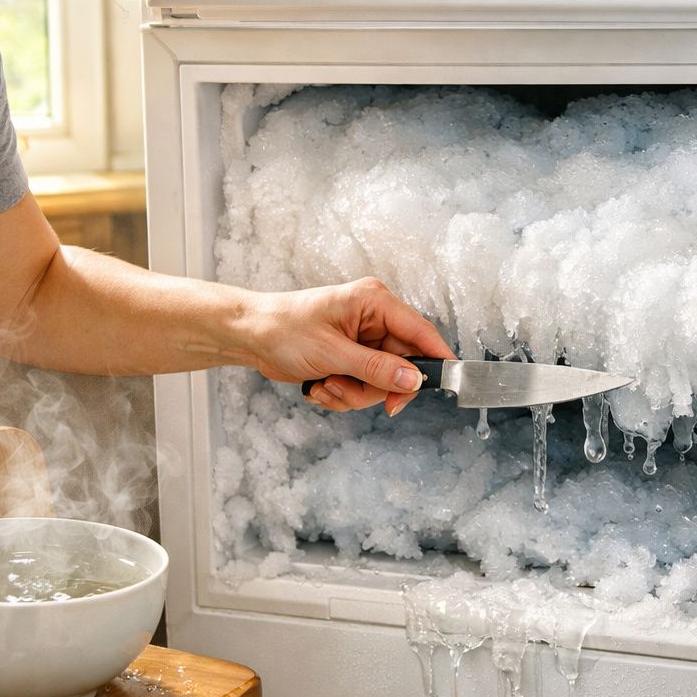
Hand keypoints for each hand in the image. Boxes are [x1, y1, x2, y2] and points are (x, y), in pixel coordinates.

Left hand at [244, 277, 454, 414]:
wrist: (250, 336)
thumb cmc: (283, 329)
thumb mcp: (333, 352)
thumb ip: (376, 368)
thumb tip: (413, 381)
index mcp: (374, 302)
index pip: (420, 331)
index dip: (435, 358)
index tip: (446, 382)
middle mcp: (374, 319)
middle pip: (402, 366)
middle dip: (374, 387)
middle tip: (347, 389)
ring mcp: (363, 341)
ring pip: (381, 382)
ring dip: (353, 393)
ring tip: (326, 384)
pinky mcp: (351, 358)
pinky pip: (363, 387)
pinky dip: (343, 393)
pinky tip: (320, 385)